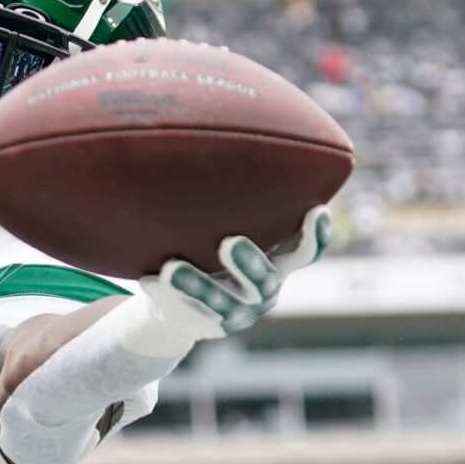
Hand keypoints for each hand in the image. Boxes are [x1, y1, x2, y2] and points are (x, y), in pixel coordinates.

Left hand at [138, 206, 331, 340]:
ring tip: (170, 267)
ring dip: (195, 283)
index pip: (305, 252)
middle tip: (229, 242)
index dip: (316, 235)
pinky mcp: (204, 326)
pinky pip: (185, 311)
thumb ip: (242, 207)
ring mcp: (235, 313)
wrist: (188, 305)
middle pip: (264, 281)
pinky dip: (165, 295)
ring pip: (219, 301)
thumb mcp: (233, 230)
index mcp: (278, 264)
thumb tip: (224, 138)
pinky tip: (148, 280)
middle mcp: (263, 292)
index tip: (317, 210)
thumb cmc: (215, 251)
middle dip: (248, 262)